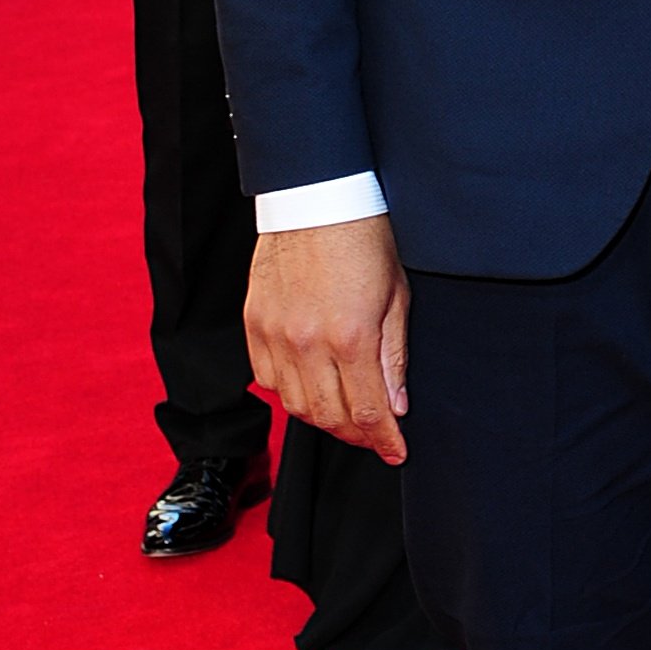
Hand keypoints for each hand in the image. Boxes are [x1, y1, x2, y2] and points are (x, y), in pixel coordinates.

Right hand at [244, 211, 409, 461]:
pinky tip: (309, 386)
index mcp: (351, 336)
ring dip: (323, 419)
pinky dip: (289, 392)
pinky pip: (267, 379)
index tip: (397, 451)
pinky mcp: (254, 323)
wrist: (316, 198)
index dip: (384, 440)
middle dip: (357, 436)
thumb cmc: (364, 240)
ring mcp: (275, 334)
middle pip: (329, 418)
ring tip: (345, 415)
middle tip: (375, 436)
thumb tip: (397, 406)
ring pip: (295, 405)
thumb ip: (394, 357)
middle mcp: (308, 342)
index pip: (367, 412)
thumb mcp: (397, 298)